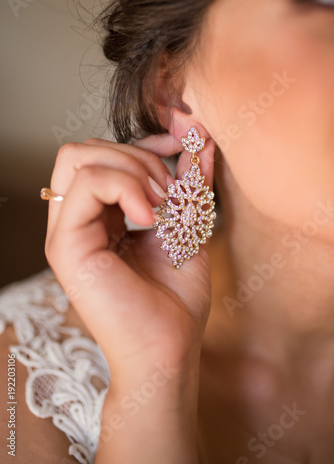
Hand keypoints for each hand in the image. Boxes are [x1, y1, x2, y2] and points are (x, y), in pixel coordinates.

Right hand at [45, 134, 215, 375]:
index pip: (101, 155)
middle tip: (171, 194)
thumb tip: (198, 137)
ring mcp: (66, 232)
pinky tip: (149, 217)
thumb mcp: (187, 226)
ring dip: (132, 171)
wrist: (168, 349)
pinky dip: (125, 188)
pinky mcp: (66, 245)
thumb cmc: (175, 298)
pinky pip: (86, 184)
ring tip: (161, 208)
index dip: (142, 143)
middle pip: (86, 150)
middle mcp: (76, 220)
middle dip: (138, 157)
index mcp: (98, 216)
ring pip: (81, 158)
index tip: (180, 148)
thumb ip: (189, 181)